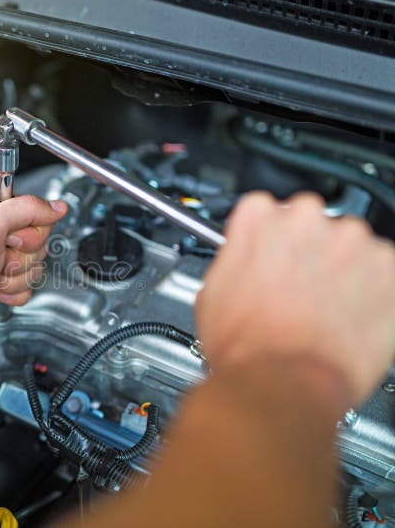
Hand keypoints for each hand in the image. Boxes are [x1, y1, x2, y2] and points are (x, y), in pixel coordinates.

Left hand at [0, 185, 66, 332]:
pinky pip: (27, 285)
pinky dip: (13, 292)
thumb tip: (57, 206)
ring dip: (15, 278)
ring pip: (35, 266)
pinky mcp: (1, 275)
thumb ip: (26, 209)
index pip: (38, 215)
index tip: (8, 241)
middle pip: (40, 243)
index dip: (28, 234)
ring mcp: (1, 253)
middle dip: (20, 260)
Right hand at [195, 191, 394, 404]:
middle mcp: (307, 220)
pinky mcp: (389, 268)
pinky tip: (349, 314)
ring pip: (350, 243)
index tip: (271, 257)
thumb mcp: (213, 292)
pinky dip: (373, 288)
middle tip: (299, 288)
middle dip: (308, 250)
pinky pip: (384, 268)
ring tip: (326, 307)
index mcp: (259, 218)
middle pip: (311, 221)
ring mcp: (351, 241)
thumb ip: (235, 256)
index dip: (268, 238)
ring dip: (342, 267)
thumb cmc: (248, 347)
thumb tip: (244, 256)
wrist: (286, 382)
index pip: (266, 209)